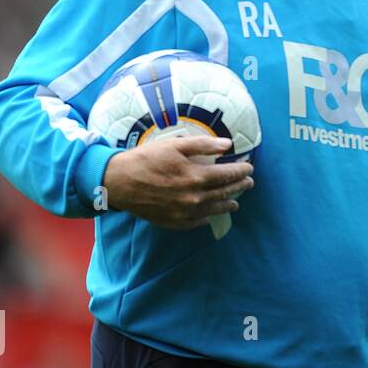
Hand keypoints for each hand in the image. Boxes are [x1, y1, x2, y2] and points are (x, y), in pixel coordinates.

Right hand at [100, 135, 254, 229]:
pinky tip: (211, 216)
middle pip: (224, 193)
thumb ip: (203, 145)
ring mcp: (184, 212)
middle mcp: (194, 198)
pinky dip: (206, 218)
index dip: (241, 171)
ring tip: (236, 202)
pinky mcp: (173, 221)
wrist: (118, 182)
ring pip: (213, 210)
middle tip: (248, 183)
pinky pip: (196, 222)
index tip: (249, 167)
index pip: (227, 175)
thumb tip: (228, 144)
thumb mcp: (175, 145)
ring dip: (227, 205)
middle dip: (239, 187)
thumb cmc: (146, 159)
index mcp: (196, 177)